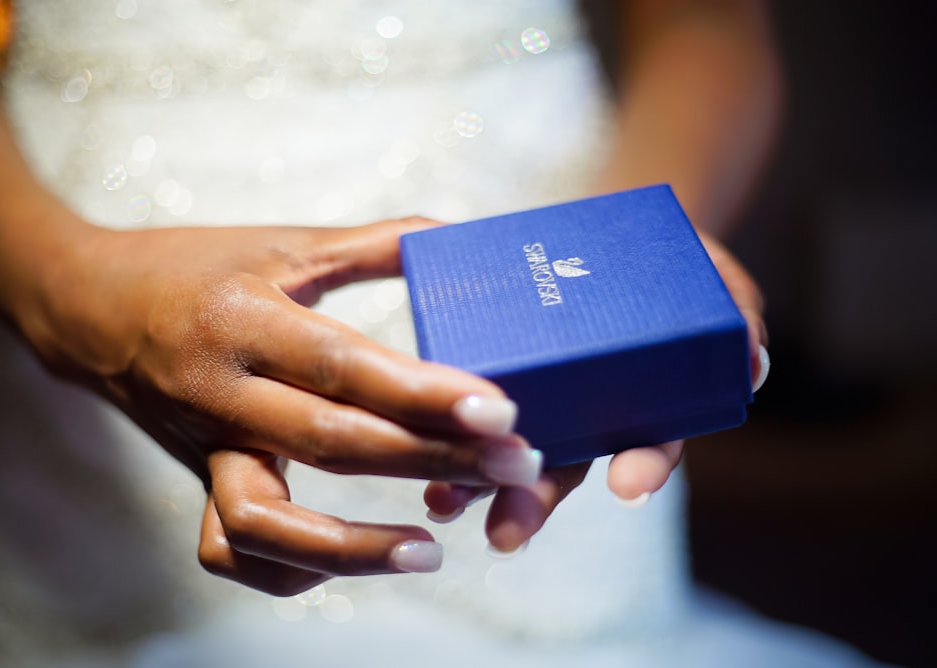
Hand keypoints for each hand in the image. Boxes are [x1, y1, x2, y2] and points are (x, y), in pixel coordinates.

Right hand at [26, 217, 542, 594]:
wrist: (88, 305)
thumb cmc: (193, 266)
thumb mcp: (280, 243)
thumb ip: (373, 243)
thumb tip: (461, 239)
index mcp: (244, 320)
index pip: (344, 364)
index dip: (425, 391)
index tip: (500, 409)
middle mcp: (221, 391)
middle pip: (333, 442)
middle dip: (433, 459)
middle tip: (515, 463)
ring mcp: (205, 444)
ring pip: (265, 522)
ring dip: (354, 547)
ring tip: (434, 549)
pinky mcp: (198, 476)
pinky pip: (229, 548)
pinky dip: (289, 568)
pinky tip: (355, 559)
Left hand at [423, 229, 768, 551]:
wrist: (615, 228)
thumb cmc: (675, 264)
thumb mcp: (717, 280)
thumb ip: (737, 318)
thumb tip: (751, 363)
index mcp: (641, 404)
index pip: (649, 445)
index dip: (642, 468)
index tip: (628, 487)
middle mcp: (586, 411)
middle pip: (562, 467)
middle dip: (534, 503)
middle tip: (506, 534)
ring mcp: (540, 390)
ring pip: (506, 446)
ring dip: (475, 479)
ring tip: (442, 502)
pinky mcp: (496, 357)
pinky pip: (470, 393)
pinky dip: (443, 419)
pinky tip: (414, 432)